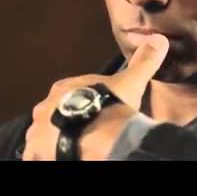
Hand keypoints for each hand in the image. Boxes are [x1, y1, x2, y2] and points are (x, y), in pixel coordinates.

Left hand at [22, 34, 168, 160]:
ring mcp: (38, 131)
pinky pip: (38, 155)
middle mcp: (44, 107)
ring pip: (43, 135)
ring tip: (72, 145)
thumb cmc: (112, 105)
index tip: (94, 108)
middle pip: (53, 113)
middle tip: (84, 128)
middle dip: (64, 119)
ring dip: (53, 140)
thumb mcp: (131, 81)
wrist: (100, 136)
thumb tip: (159, 39)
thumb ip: (143, 61)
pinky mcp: (37, 152)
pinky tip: (61, 156)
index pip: (69, 92)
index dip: (82, 100)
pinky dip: (46, 156)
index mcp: (63, 87)